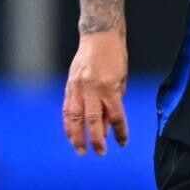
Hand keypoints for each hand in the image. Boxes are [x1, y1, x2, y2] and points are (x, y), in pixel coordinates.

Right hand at [63, 30, 128, 155]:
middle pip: (92, 121)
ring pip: (75, 117)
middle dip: (96, 140)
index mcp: (110, 87)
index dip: (120, 132)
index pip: (116, 116)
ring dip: (77, 136)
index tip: (122, 143)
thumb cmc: (115, 57)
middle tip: (99, 153)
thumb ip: (114, 103)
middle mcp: (92, 88)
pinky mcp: (70, 85)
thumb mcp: (121, 80)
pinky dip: (68, 124)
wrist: (99, 36)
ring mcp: (78, 87)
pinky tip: (71, 134)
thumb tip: (106, 127)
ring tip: (80, 150)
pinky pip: (67, 109)